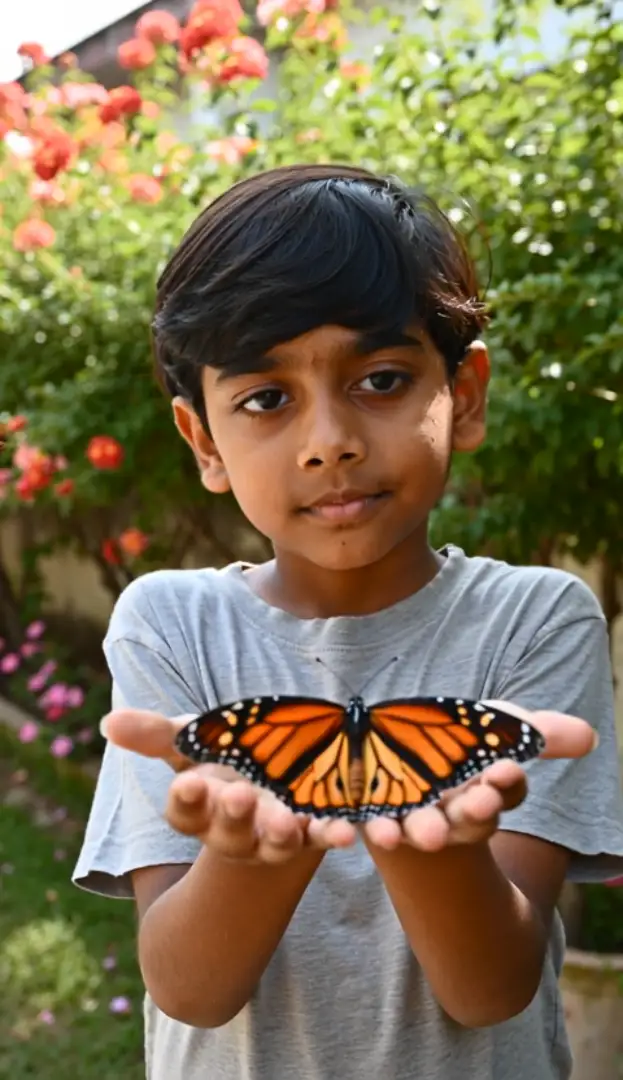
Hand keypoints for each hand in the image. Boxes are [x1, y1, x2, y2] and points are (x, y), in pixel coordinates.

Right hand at [101, 709, 357, 863]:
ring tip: (287, 822)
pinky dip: (334, 834)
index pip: (184, 811)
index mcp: (200, 807)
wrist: (276, 766)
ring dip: (281, 834)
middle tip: (240, 796)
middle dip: (234, 816)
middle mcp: (233, 830)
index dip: (186, 800)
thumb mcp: (193, 738)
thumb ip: (155, 734)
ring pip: (275, 843)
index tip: (189, 783)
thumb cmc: (226, 753)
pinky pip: (323, 836)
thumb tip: (108, 723)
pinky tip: (347, 831)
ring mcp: (274, 835)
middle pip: (229, 832)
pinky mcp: (314, 831)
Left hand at [363, 701, 596, 852]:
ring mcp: (403, 817)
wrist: (398, 751)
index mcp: (481, 796)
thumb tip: (591, 737)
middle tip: (477, 805)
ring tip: (404, 834)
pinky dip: (350, 829)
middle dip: (469, 815)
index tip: (506, 772)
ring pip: (407, 830)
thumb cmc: (459, 743)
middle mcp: (445, 814)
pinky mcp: (361, 813)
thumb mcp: (498, 729)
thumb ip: (539, 733)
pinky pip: (355, 825)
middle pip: (460, 821)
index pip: (501, 794)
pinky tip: (346, 830)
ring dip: (407, 832)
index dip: (505, 786)